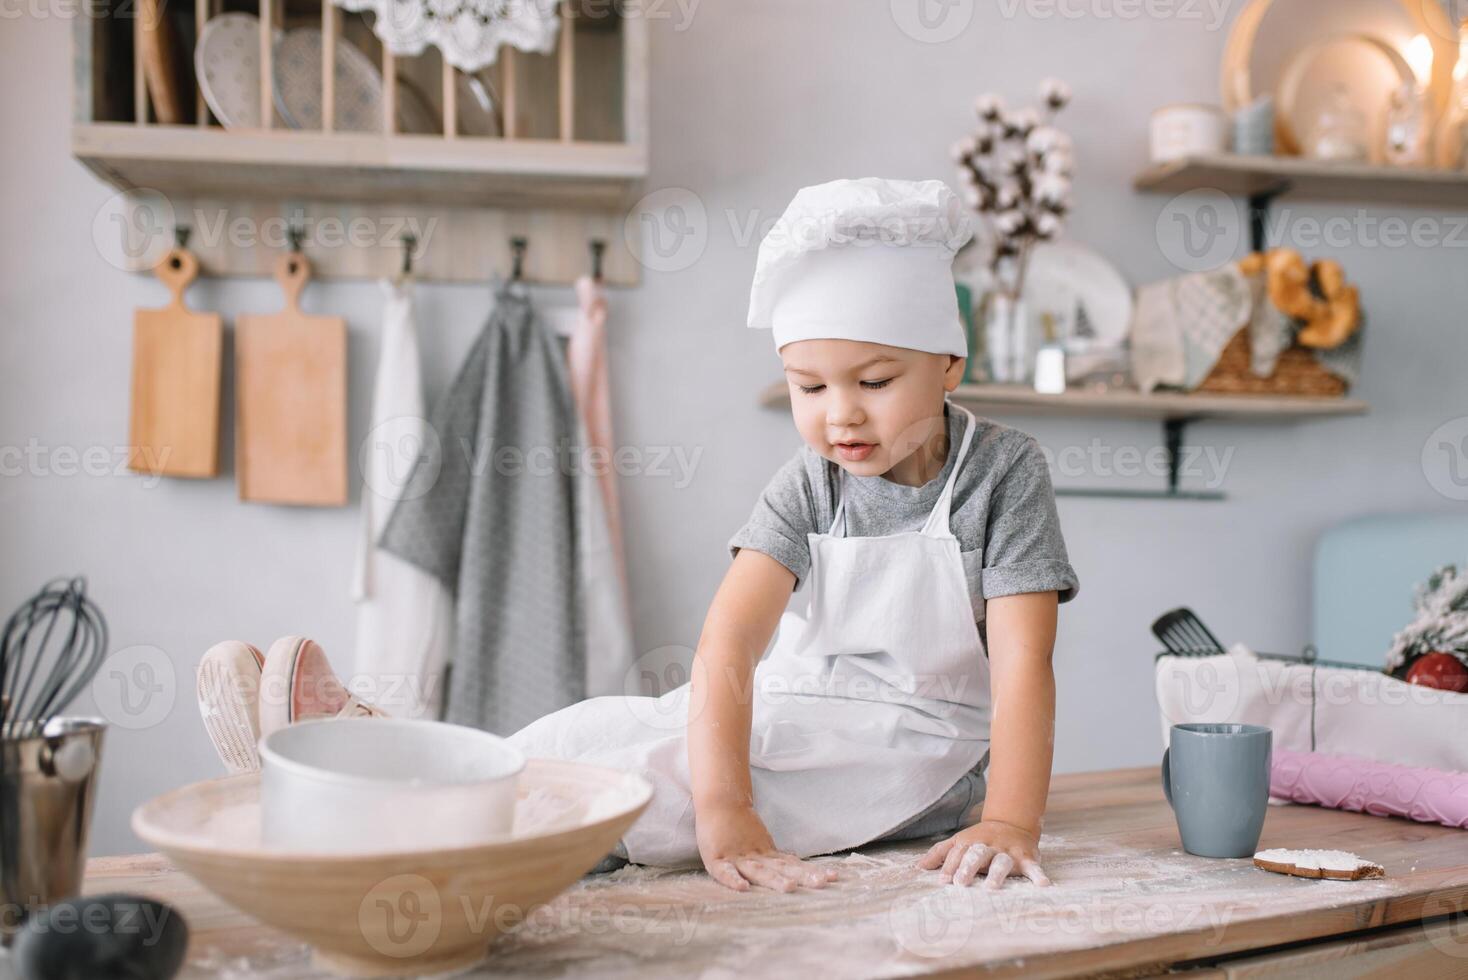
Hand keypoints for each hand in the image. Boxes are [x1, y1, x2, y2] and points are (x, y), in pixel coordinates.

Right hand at [695, 803, 837, 892]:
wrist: (718, 803)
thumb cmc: (738, 826)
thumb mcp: (760, 843)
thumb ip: (775, 855)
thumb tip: (795, 861)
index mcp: (767, 855)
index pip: (793, 864)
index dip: (812, 871)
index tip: (834, 876)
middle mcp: (756, 858)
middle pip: (782, 869)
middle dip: (801, 876)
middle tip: (821, 883)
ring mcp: (738, 858)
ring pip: (759, 871)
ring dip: (775, 879)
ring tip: (790, 888)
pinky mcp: (716, 860)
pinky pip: (724, 872)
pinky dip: (732, 880)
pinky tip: (742, 888)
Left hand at [916, 819, 1050, 888]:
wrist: (1013, 824)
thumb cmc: (981, 840)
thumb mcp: (960, 841)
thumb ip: (940, 853)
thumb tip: (919, 867)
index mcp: (971, 842)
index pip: (958, 853)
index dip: (950, 866)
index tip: (942, 881)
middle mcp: (989, 845)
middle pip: (977, 854)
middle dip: (968, 867)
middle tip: (960, 883)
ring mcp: (1008, 851)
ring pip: (1001, 862)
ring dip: (997, 874)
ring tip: (991, 888)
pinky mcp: (1027, 857)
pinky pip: (1033, 866)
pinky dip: (1038, 875)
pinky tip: (1043, 885)